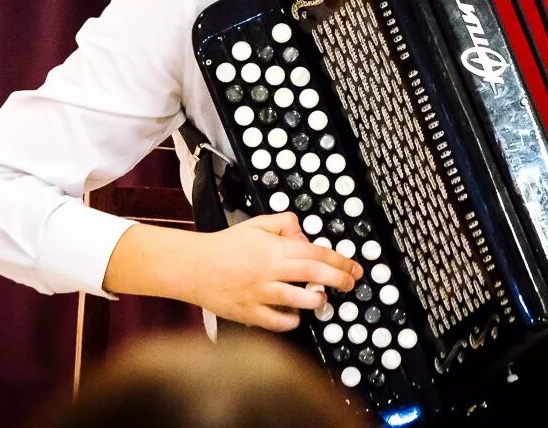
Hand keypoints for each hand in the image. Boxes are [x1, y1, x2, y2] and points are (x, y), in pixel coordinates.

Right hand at [188, 212, 362, 331]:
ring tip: (322, 299)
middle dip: (338, 279)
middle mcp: (269, 271)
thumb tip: (305, 235)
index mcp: (274, 249)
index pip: (315, 253)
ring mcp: (259, 294)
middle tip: (350, 283)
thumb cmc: (224, 247)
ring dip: (315, 301)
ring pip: (297, 300)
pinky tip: (296, 316)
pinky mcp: (248, 313)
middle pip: (312, 274)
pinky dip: (290, 322)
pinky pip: (276, 322)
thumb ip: (284, 224)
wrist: (193, 266)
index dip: (339, 260)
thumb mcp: (256, 225)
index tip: (354, 268)